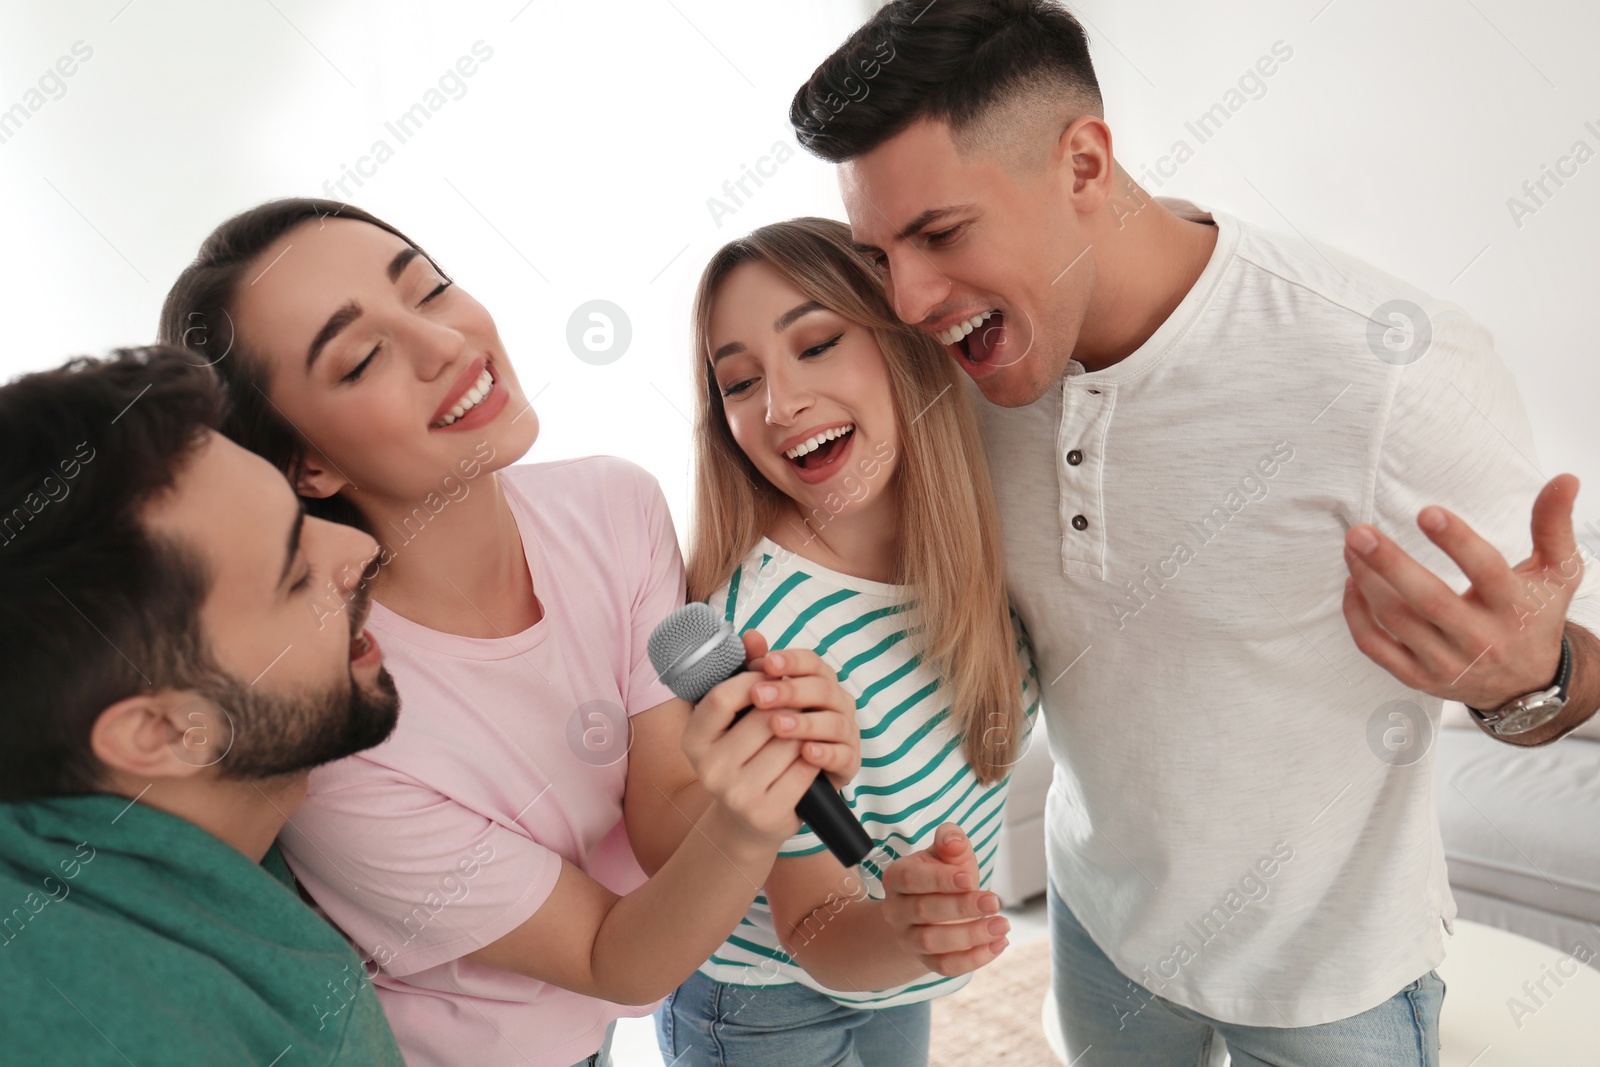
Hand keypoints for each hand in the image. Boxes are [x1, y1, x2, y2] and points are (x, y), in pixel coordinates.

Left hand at [742, 630, 861, 787]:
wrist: (781, 778)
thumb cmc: (772, 730)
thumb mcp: (758, 699)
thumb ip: (756, 668)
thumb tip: (751, 635)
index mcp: (819, 681)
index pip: (812, 662)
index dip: (792, 660)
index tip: (767, 662)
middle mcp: (837, 703)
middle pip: (823, 689)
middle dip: (791, 690)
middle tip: (760, 696)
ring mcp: (846, 732)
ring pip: (834, 721)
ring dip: (806, 722)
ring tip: (778, 725)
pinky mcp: (849, 762)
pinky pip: (843, 755)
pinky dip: (826, 752)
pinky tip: (806, 752)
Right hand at [881, 823, 1008, 976]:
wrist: (932, 909)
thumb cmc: (942, 875)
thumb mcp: (946, 854)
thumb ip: (951, 841)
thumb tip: (954, 841)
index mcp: (896, 877)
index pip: (912, 879)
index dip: (940, 880)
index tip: (970, 879)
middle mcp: (896, 910)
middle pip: (923, 911)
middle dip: (962, 907)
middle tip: (994, 902)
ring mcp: (907, 938)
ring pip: (932, 942)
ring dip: (971, 935)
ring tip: (1001, 925)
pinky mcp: (925, 960)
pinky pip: (945, 966)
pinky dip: (974, 959)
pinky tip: (998, 944)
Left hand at [1343, 473, 1583, 708]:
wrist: (1526, 684)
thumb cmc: (1535, 616)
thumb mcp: (1557, 572)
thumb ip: (1553, 526)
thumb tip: (1566, 479)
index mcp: (1514, 608)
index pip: (1485, 571)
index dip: (1457, 541)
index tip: (1427, 511)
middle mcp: (1481, 639)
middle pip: (1429, 600)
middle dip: (1390, 564)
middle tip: (1359, 533)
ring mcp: (1447, 662)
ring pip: (1397, 621)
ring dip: (1367, 582)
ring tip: (1352, 547)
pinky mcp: (1419, 677)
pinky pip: (1376, 647)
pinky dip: (1356, 616)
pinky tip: (1353, 582)